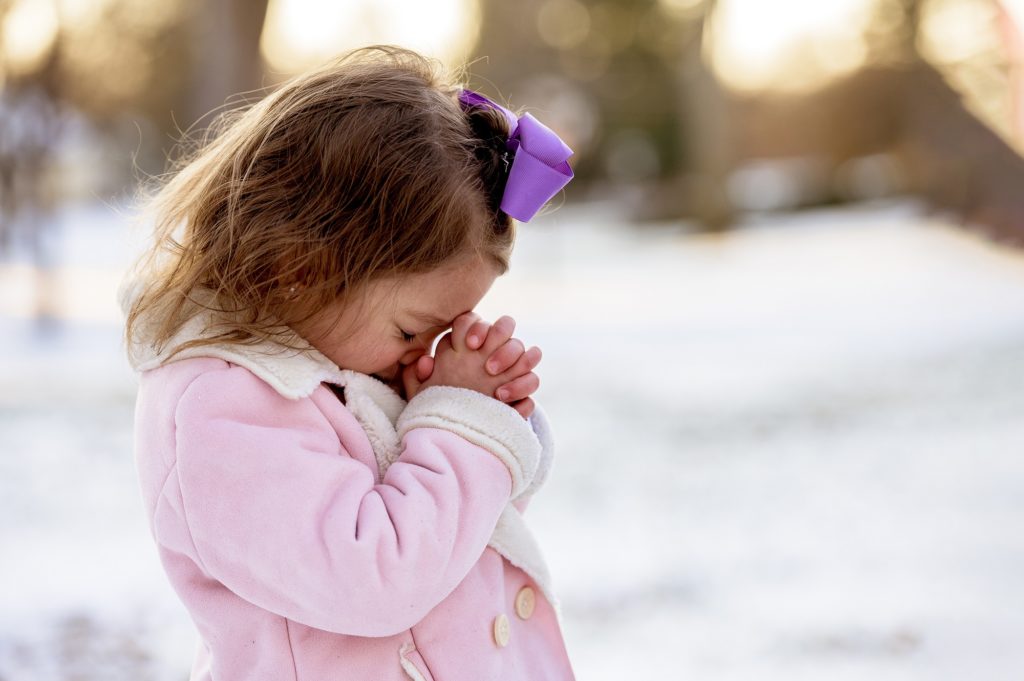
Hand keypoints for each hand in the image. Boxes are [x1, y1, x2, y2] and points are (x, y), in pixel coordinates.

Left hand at [404, 313, 540, 417]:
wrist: (458, 435)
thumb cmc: (440, 407)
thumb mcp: (422, 394)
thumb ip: (416, 377)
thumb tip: (425, 362)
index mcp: (467, 346)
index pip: (475, 321)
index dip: (475, 326)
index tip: (468, 343)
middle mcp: (491, 353)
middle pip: (506, 325)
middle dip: (500, 336)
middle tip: (486, 364)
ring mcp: (511, 371)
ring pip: (526, 349)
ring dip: (513, 358)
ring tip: (494, 379)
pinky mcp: (522, 394)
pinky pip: (532, 379)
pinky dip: (521, 386)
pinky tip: (501, 398)